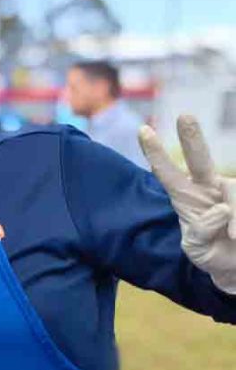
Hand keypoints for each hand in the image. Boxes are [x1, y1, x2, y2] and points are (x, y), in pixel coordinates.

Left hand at [140, 115, 235, 294]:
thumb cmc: (211, 253)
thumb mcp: (196, 248)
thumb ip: (200, 232)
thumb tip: (221, 209)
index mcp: (186, 197)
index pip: (167, 173)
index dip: (155, 153)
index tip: (143, 130)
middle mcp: (208, 188)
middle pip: (199, 159)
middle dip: (192, 138)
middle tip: (185, 117)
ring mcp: (231, 191)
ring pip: (233, 192)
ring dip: (235, 221)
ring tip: (234, 238)